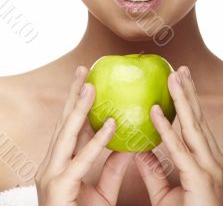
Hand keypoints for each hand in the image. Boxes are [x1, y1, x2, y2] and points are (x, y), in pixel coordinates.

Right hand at [34, 65, 132, 205]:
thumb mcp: (101, 192)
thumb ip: (112, 167)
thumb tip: (129, 145)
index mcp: (62, 162)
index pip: (71, 126)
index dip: (78, 103)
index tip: (88, 82)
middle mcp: (53, 163)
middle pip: (64, 122)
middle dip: (73, 95)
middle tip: (83, 70)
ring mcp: (52, 174)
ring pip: (66, 134)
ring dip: (79, 108)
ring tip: (91, 86)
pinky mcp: (59, 187)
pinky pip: (81, 161)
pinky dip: (96, 141)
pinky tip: (111, 124)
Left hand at [134, 66, 222, 205]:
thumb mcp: (166, 193)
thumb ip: (155, 169)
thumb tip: (139, 148)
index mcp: (210, 163)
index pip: (197, 126)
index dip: (189, 103)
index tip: (180, 82)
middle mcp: (215, 162)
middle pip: (198, 121)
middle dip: (189, 93)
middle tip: (179, 69)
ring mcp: (212, 170)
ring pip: (193, 128)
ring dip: (182, 100)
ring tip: (173, 77)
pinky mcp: (201, 181)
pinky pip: (179, 151)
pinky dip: (166, 130)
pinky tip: (155, 111)